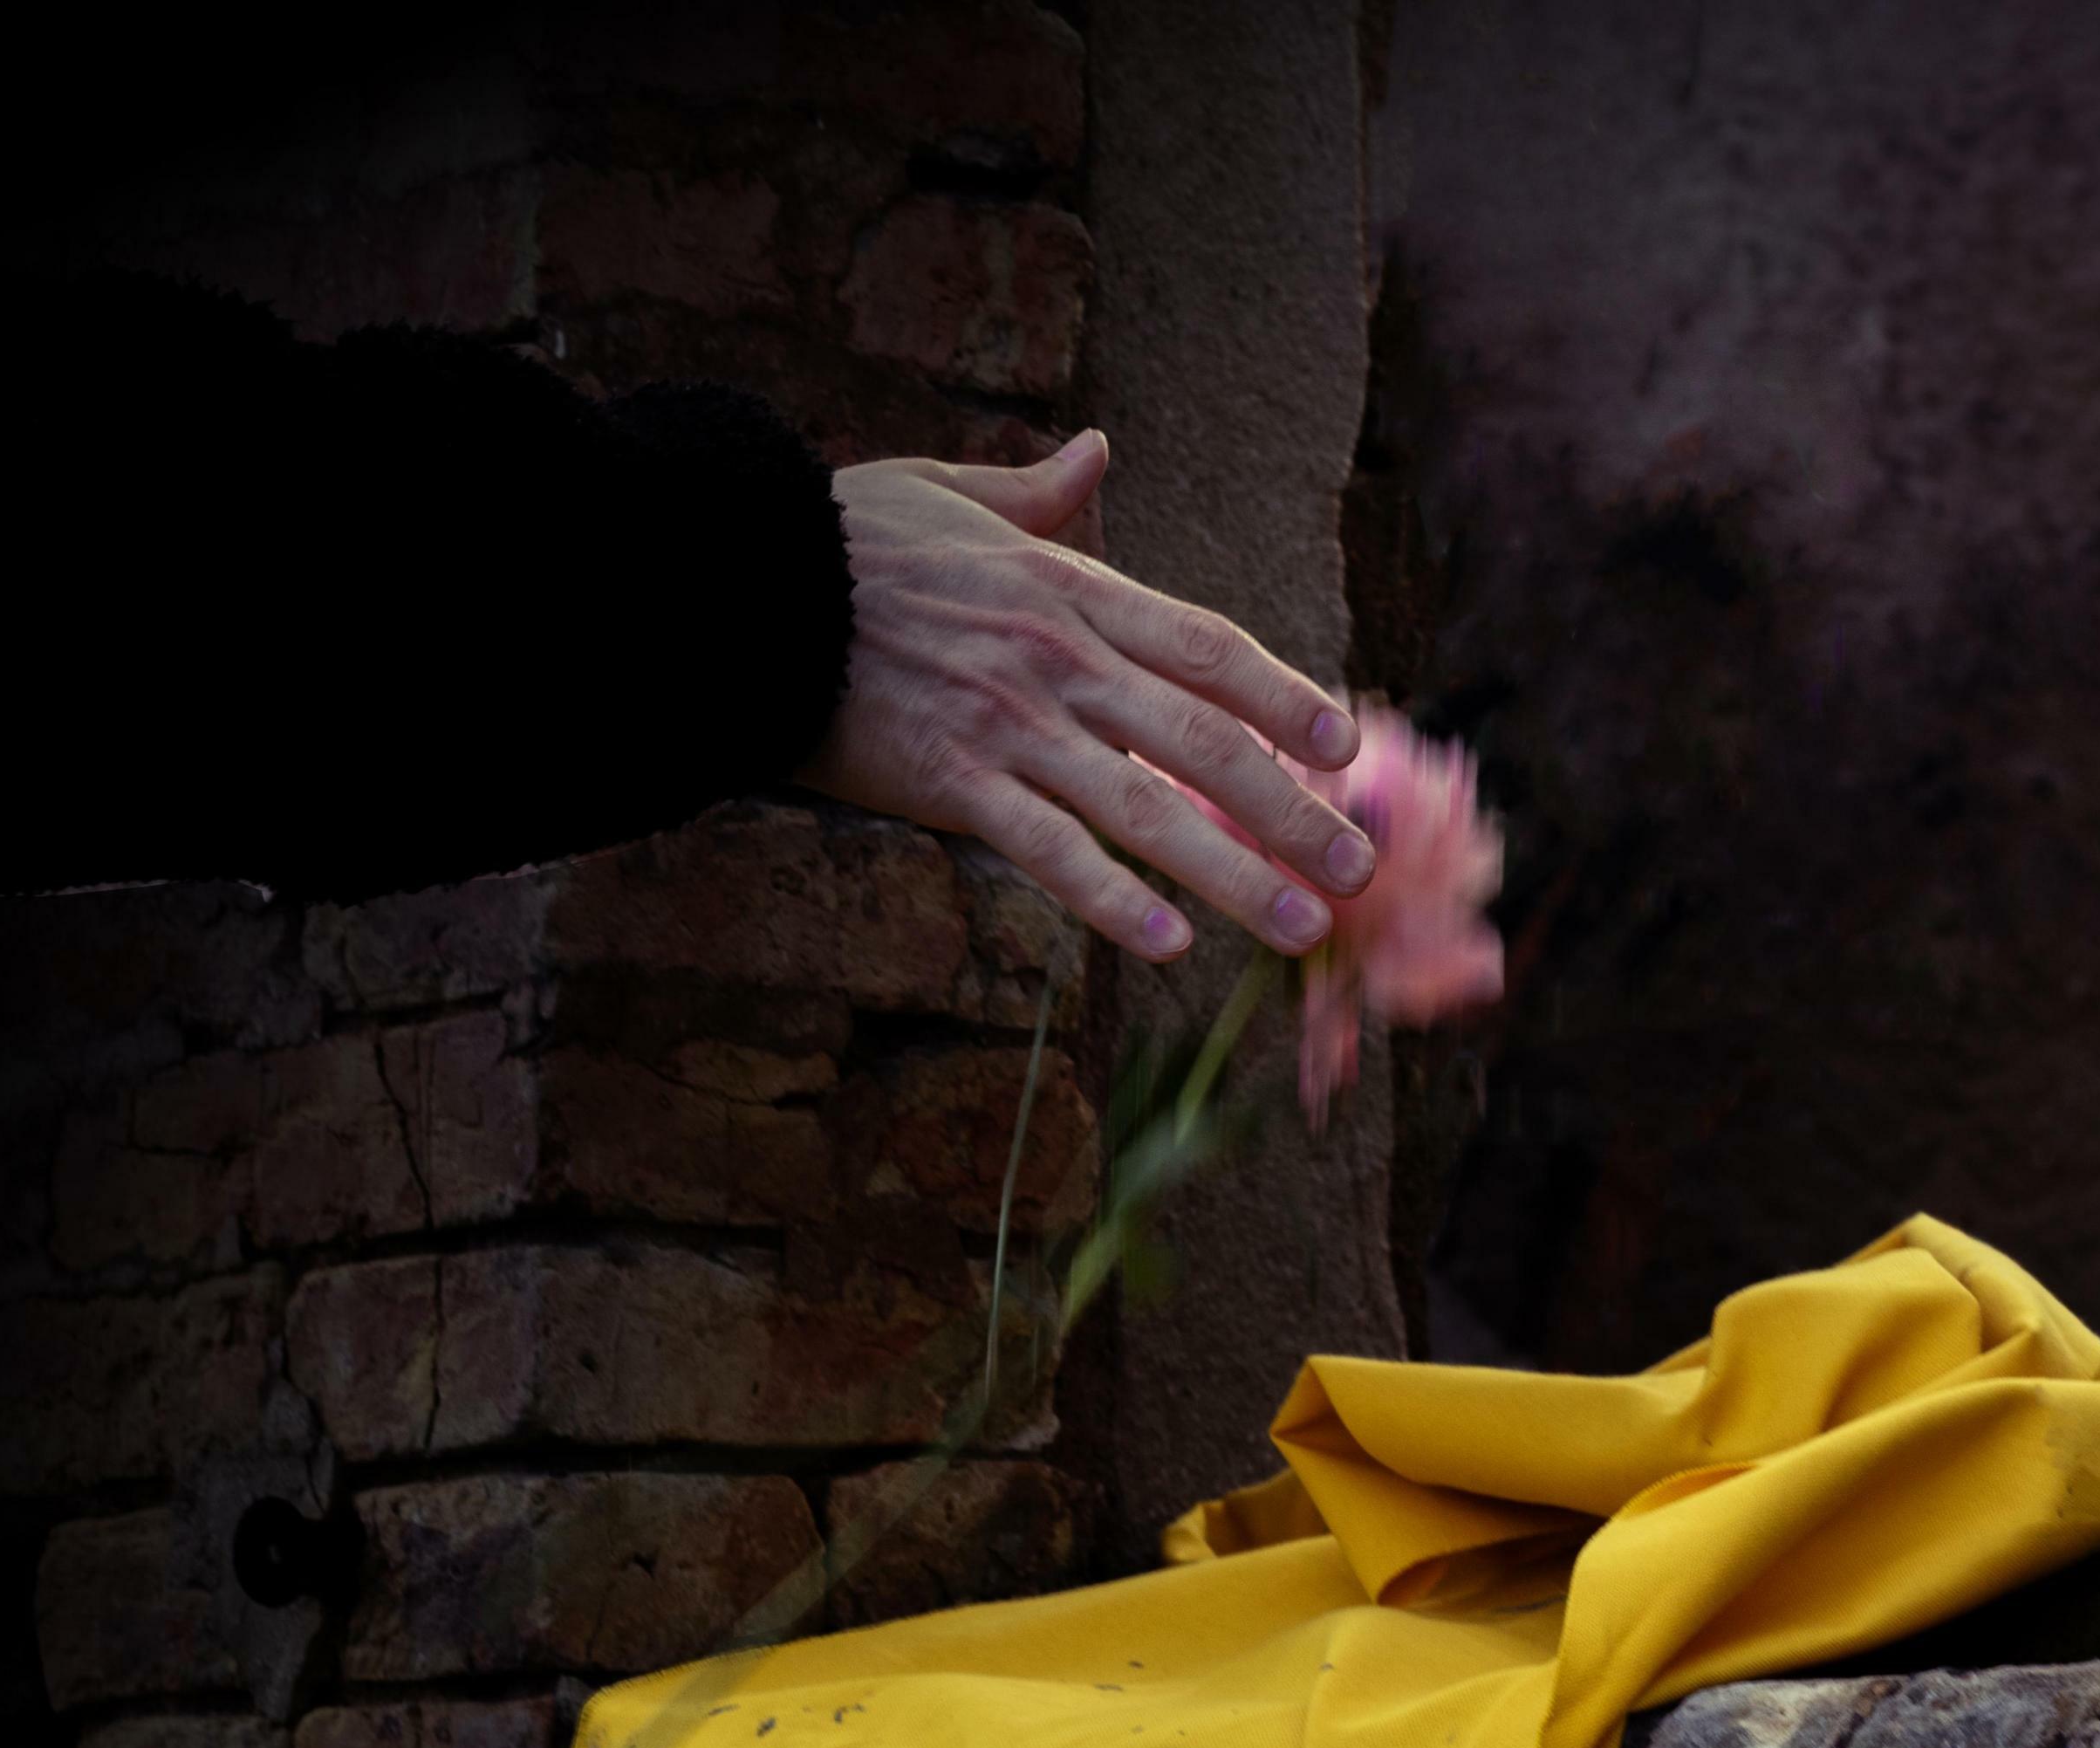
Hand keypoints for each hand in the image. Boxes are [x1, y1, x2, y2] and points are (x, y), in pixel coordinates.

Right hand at [799, 432, 1372, 960]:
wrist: (740, 587)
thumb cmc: (839, 542)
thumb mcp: (944, 491)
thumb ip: (1032, 490)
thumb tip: (1094, 453)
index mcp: (1067, 587)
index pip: (1206, 647)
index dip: (1285, 697)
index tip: (1347, 746)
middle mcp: (1057, 657)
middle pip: (1204, 740)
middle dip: (1292, 809)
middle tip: (1359, 866)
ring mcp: (1008, 724)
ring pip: (1147, 808)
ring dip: (1234, 872)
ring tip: (1302, 924)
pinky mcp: (950, 782)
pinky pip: (1047, 851)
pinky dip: (1109, 898)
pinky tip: (1165, 943)